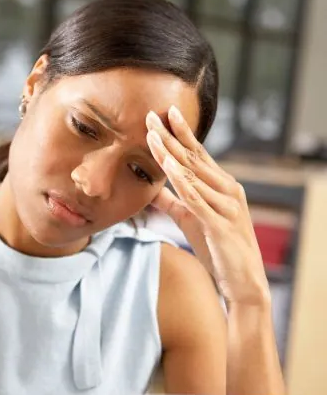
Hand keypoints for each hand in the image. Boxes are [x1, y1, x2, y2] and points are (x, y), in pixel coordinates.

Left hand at [146, 106, 269, 306]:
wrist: (243, 281)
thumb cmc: (218, 248)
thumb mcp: (191, 220)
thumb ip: (173, 202)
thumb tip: (151, 189)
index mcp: (222, 186)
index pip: (198, 155)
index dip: (181, 134)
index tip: (163, 114)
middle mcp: (228, 190)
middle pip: (194, 158)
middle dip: (171, 136)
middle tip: (151, 114)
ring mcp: (226, 205)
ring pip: (193, 174)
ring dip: (171, 154)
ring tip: (152, 135)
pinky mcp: (220, 224)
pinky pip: (196, 199)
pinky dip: (181, 181)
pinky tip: (167, 166)